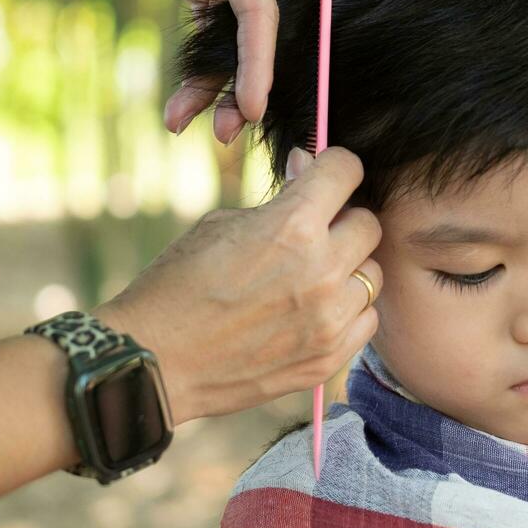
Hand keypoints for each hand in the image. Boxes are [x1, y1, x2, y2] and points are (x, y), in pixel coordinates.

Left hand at [49, 0, 275, 144]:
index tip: (255, 104)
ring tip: (195, 131)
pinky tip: (178, 109)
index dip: (259, 59)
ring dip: (217, 88)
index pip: (257, 7)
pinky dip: (195, 72)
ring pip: (228, 42)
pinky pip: (204, 36)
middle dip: (242, 86)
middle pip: (250, 34)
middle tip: (224, 135)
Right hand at [95, 147, 383, 423]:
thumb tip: (308, 168)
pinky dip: (348, 311)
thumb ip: (277, 200)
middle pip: (369, 225)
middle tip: (314, 231)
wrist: (155, 360)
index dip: (335, 167)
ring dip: (348, 269)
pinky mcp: (328, 358)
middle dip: (343, 220)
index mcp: (292, 226)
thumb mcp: (221, 224)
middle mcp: (321, 270)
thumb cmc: (178, 285)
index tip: (325, 177)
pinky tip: (314, 310)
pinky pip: (366, 320)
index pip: (348, 170)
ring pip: (372, 275)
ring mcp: (329, 319)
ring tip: (310, 277)